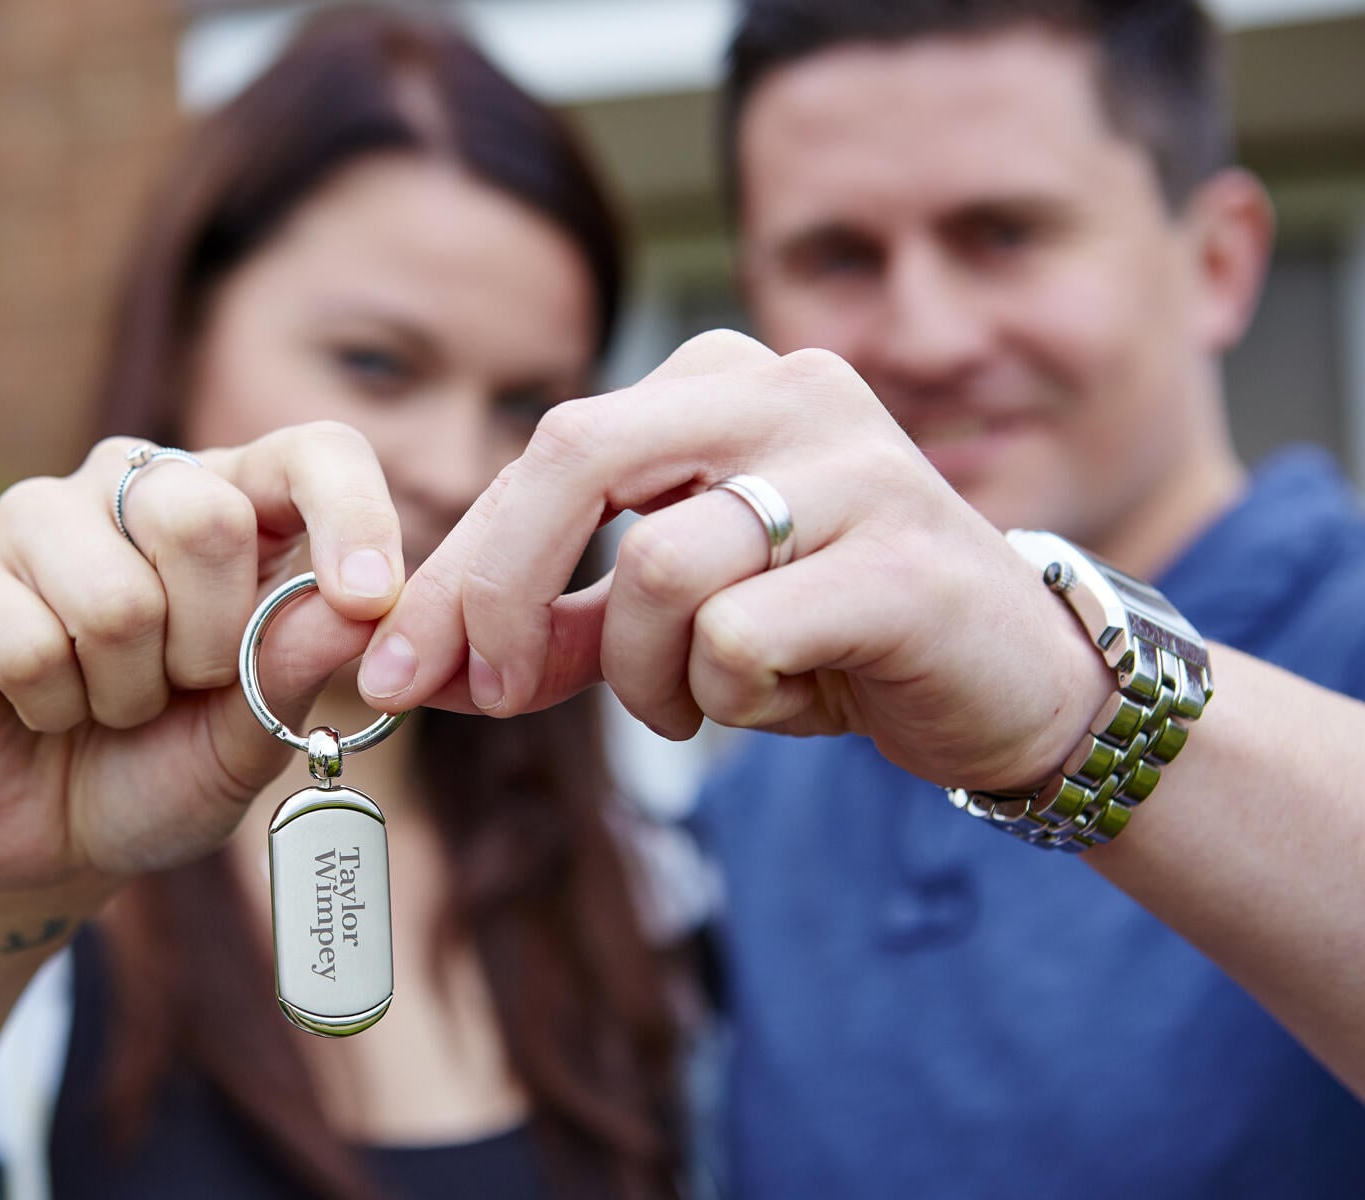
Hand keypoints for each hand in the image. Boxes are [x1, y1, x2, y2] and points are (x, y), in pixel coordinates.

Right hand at [0, 422, 402, 905]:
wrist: (46, 841)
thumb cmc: (164, 768)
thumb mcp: (252, 736)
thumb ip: (298, 666)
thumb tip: (359, 607)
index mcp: (236, 503)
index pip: (314, 453)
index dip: (352, 515)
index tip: (368, 601)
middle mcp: (135, 483)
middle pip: (205, 519)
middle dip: (212, 646)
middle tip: (185, 687)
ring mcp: (36, 515)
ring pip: (116, 598)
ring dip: (127, 692)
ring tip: (110, 703)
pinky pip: (28, 644)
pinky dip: (51, 707)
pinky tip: (40, 706)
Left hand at [359, 330, 1106, 792]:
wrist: (1014, 680)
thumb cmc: (834, 636)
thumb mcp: (680, 622)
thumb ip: (566, 624)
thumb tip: (434, 664)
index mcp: (720, 379)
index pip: (545, 451)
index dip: (456, 568)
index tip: (394, 668)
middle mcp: (784, 388)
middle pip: (573, 454)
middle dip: (498, 591)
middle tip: (486, 696)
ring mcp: (855, 462)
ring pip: (660, 568)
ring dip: (644, 676)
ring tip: (698, 705)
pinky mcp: (904, 557)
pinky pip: (741, 637)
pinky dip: (732, 696)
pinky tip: (785, 699)